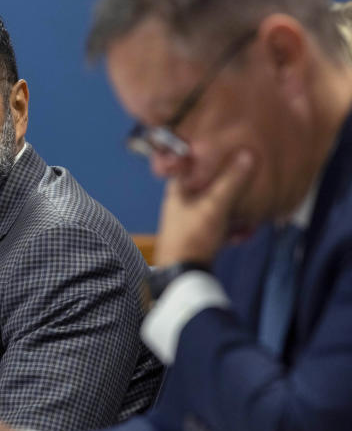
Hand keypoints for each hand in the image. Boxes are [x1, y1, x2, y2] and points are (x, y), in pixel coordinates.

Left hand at [154, 150, 255, 266]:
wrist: (182, 276)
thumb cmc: (192, 238)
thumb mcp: (214, 205)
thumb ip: (231, 181)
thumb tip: (247, 154)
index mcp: (178, 189)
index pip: (195, 165)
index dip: (214, 161)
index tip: (234, 159)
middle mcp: (182, 203)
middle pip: (211, 188)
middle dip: (234, 192)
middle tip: (250, 193)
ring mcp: (190, 221)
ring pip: (219, 208)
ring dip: (237, 214)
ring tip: (248, 221)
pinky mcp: (198, 237)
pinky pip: (220, 227)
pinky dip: (232, 230)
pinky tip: (242, 236)